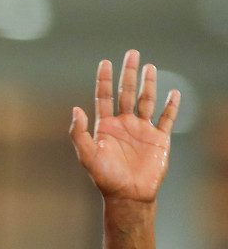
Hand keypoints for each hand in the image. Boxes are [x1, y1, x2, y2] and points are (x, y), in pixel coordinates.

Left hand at [70, 50, 179, 204]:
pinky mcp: (159, 139)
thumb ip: (79, 133)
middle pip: (126, 93)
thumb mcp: (87, 155)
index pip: (104, 97)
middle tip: (131, 53)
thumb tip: (76, 109)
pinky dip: (170, 106)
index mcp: (105, 126)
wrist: (128, 195)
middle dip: (128, 74)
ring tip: (149, 66)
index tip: (105, 62)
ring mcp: (142, 130)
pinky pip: (166, 118)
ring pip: (146, 101)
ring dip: (149, 84)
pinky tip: (173, 92)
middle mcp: (124, 124)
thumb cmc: (105, 178)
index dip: (104, 79)